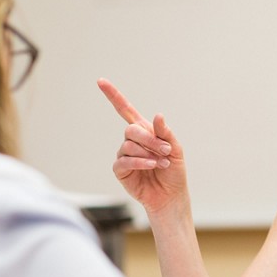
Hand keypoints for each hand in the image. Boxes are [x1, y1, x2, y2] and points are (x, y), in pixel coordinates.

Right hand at [97, 78, 189, 216]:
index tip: (101, 81)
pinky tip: (151, 166)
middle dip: (150, 139)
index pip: (125, 109)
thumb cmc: (173, 171)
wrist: (170, 195)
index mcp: (144, 131)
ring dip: (148, 153)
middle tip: (165, 150)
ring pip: (129, 146)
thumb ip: (165, 133)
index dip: (113, 95)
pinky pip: (124, 161)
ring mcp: (124, 155)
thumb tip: (157, 115)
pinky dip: (139, 162)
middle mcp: (132, 141)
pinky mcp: (120, 170)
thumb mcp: (175, 149)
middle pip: (132, 130)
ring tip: (161, 163)